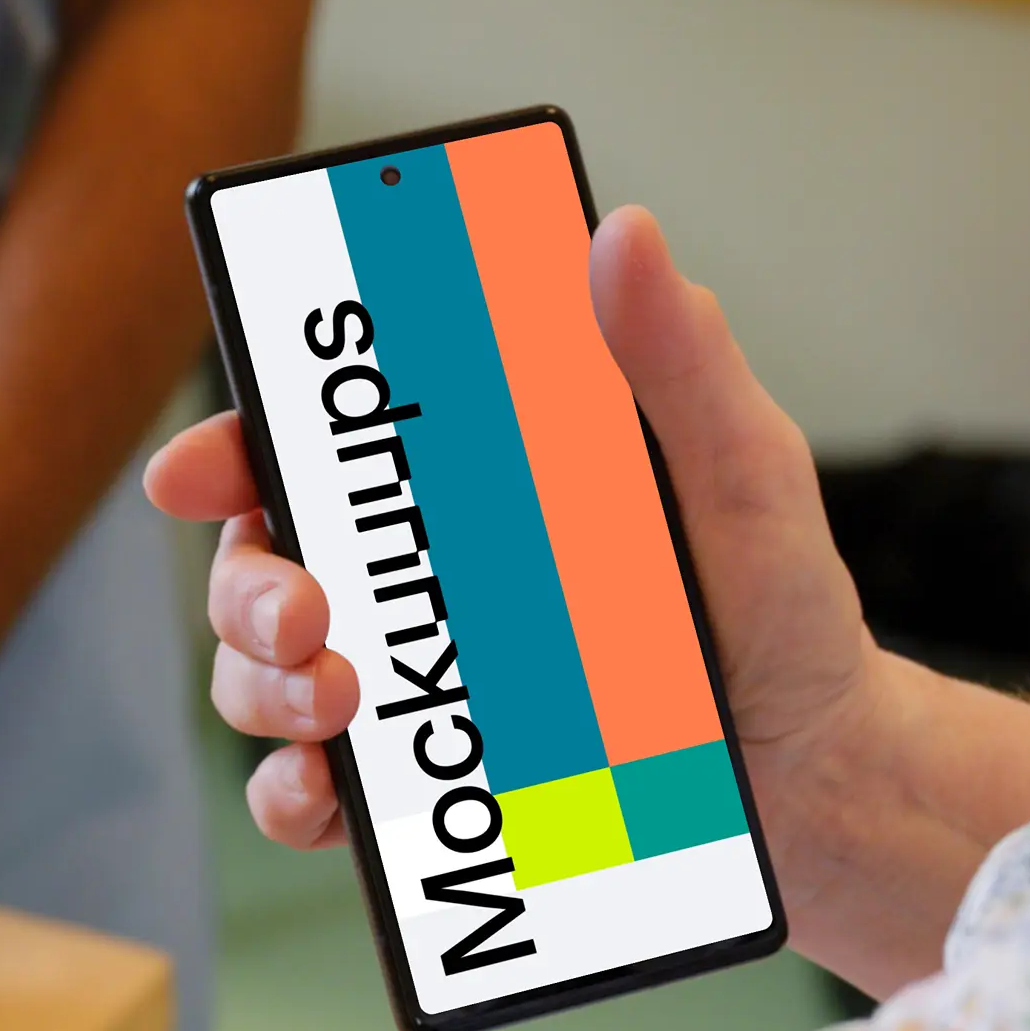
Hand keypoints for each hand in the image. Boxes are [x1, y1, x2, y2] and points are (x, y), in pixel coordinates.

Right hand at [148, 202, 891, 890]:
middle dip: (247, 583)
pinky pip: (313, 793)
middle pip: (265, 558)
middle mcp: (427, 574)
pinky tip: (330, 796)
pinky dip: (296, 795)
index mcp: (477, 478)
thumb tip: (623, 234)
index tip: (206, 467)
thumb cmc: (782, 606)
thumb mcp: (743, 469)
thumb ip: (679, 359)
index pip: (322, 444)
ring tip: (337, 709)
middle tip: (305, 612)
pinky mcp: (428, 788)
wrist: (824, 778)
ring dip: (264, 688)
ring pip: (263, 674)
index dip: (236, 443)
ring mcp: (419, 682)